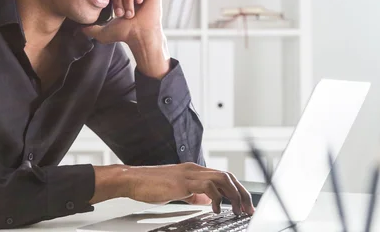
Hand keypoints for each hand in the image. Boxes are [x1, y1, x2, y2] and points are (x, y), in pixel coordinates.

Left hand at [82, 0, 161, 44]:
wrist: (140, 35)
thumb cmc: (125, 34)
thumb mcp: (104, 33)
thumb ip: (91, 30)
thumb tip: (80, 29)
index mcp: (121, 1)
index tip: (116, 13)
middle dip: (120, 0)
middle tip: (123, 14)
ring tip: (131, 12)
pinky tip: (139, 1)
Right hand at [127, 162, 254, 215]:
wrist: (131, 180)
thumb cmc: (149, 185)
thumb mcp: (177, 190)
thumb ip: (193, 193)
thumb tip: (206, 200)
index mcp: (193, 171)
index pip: (222, 176)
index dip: (237, 190)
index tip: (244, 204)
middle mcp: (194, 169)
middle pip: (227, 175)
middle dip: (241, 192)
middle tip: (247, 209)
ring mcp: (189, 174)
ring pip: (222, 177)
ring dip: (234, 194)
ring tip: (237, 209)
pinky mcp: (182, 181)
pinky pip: (207, 185)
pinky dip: (216, 197)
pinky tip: (215, 208)